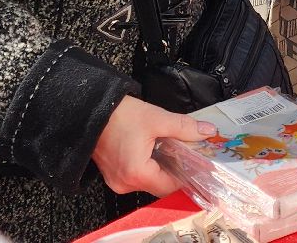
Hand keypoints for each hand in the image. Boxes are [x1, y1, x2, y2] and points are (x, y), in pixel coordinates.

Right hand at [91, 96, 215, 195]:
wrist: (90, 111)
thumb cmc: (119, 115)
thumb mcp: (157, 119)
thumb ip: (185, 127)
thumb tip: (207, 131)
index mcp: (137, 174)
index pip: (170, 186)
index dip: (186, 175)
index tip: (197, 163)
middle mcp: (125, 183)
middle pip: (159, 186)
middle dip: (174, 170)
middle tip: (186, 154)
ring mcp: (117, 180)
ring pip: (148, 181)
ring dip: (160, 168)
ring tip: (169, 149)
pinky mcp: (113, 174)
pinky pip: (137, 176)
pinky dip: (148, 166)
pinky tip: (153, 150)